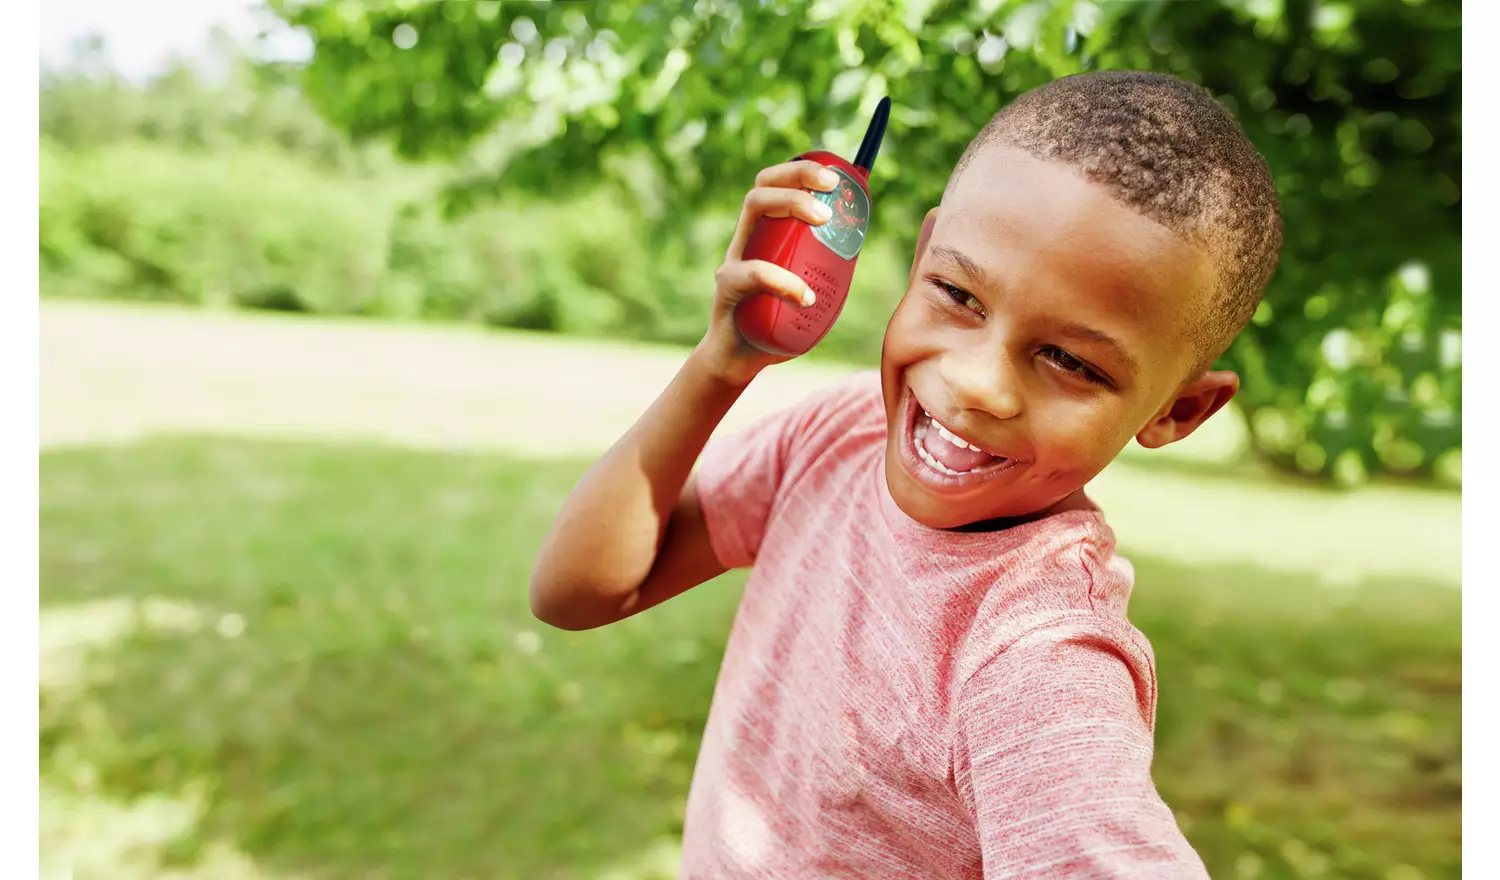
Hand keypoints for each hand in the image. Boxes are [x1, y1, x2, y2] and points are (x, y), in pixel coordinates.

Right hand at [692, 159, 839, 385]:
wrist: (740, 360)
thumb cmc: (778, 321)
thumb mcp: (810, 287)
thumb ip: (827, 264)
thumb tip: (862, 241)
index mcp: (768, 233)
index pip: (779, 184)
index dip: (805, 169)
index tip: (837, 175)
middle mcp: (749, 237)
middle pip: (765, 183)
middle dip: (799, 176)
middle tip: (832, 188)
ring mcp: (735, 257)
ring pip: (754, 207)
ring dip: (792, 204)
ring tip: (824, 220)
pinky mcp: (727, 287)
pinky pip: (754, 272)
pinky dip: (784, 281)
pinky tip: (807, 297)